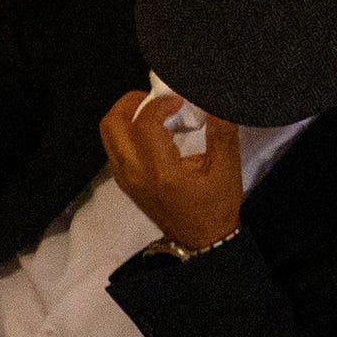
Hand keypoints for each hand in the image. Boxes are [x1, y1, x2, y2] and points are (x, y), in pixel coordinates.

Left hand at [98, 86, 244, 254]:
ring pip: (108, 135)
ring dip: (125, 116)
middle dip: (130, 103)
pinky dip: (126, 131)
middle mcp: (134, 174)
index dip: (159, 104)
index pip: (144, 125)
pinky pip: (114, 147)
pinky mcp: (123, 181)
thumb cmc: (215, 205)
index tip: (178, 99)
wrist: (201, 239)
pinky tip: (150, 130)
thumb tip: (214, 102)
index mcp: (160, 172)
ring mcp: (124, 178)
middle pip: (112, 125)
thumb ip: (222, 133)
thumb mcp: (227, 169)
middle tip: (155, 97)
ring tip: (152, 110)